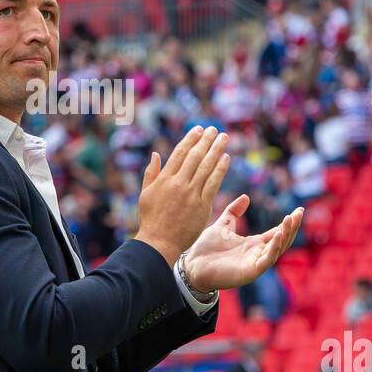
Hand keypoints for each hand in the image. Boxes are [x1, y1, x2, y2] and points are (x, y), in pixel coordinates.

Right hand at [132, 126, 231, 266]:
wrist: (159, 243)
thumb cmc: (151, 219)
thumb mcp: (145, 194)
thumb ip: (151, 173)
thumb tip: (155, 154)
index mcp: (164, 179)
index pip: (180, 152)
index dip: (191, 138)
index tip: (199, 129)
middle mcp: (178, 183)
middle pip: (195, 156)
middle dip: (206, 140)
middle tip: (215, 129)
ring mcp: (191, 194)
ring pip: (206, 166)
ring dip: (216, 150)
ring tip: (224, 138)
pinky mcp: (202, 205)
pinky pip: (213, 183)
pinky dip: (220, 169)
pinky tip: (226, 158)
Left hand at [180, 196, 302, 292]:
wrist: (192, 266)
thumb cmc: (207, 249)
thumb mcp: (223, 225)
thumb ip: (234, 212)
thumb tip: (246, 196)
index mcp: (253, 244)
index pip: (276, 232)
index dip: (288, 223)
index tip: (299, 210)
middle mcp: (257, 254)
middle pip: (282, 241)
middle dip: (292, 227)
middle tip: (300, 213)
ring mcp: (255, 264)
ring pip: (277, 250)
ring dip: (285, 235)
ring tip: (290, 220)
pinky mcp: (250, 272)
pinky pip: (266, 260)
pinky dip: (274, 248)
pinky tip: (278, 235)